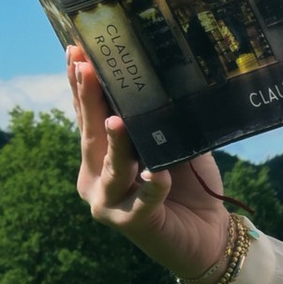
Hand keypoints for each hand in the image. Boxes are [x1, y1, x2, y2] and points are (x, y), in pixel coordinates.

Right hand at [68, 44, 234, 283]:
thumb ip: (159, 118)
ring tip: (117, 121)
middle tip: (86, 68)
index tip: (75, 52)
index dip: (80, 85)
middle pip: (92, 135)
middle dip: (89, 100)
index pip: (87, 115)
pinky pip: (143, 201)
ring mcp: (108, 202)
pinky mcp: (131, 224)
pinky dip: (152, 187)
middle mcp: (94, 177)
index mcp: (99, 155)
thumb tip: (162, 73)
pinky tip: (158, 175)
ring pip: (112, 168)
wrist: (207, 232)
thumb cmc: (187, 181)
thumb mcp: (172, 141)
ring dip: (115, 144)